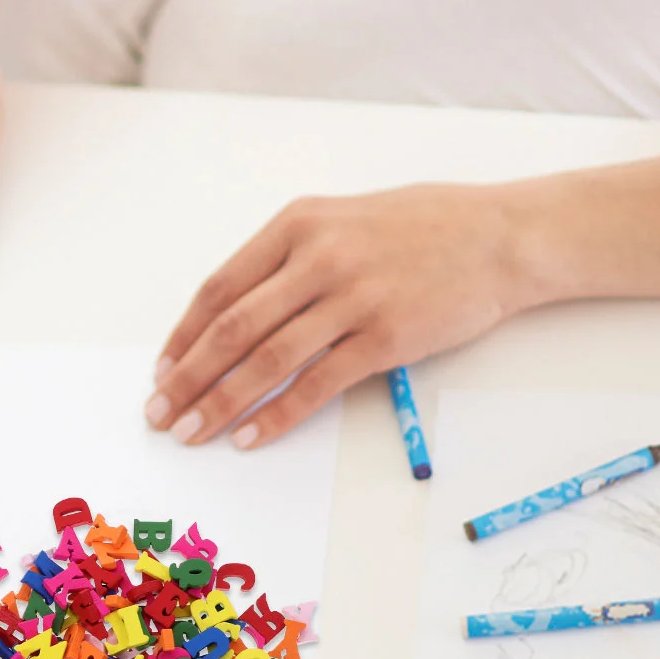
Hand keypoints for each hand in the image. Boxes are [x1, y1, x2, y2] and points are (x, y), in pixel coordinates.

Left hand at [145, 184, 529, 447]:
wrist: (500, 236)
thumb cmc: (420, 227)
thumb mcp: (339, 220)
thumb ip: (286, 259)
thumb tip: (230, 316)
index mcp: (297, 224)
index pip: (220, 288)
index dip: (184, 336)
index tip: (162, 371)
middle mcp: (318, 257)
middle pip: (232, 328)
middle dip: (188, 377)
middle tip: (159, 413)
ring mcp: (352, 297)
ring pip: (267, 359)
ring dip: (221, 403)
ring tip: (192, 432)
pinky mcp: (385, 337)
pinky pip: (317, 384)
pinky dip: (278, 416)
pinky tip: (250, 438)